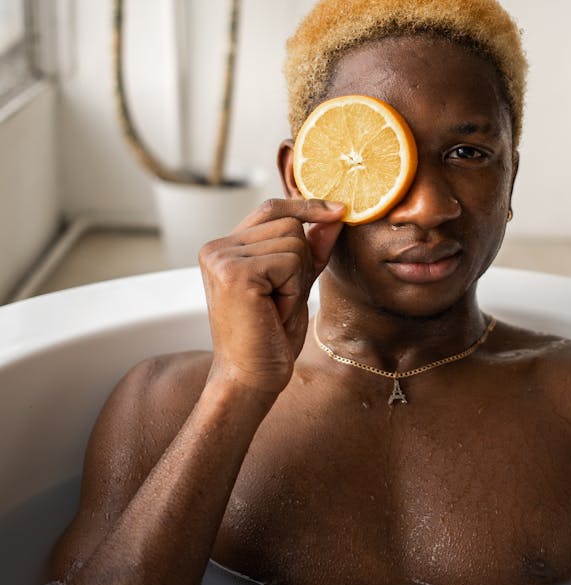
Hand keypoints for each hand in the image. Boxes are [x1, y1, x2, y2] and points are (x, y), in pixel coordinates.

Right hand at [199, 199, 344, 396]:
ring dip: (298, 279)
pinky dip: (293, 289)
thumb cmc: (271, 336)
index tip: (340, 210)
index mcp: (224, 247)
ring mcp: (222, 257)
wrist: (251, 378)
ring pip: (294, 240)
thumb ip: (312, 248)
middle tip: (283, 300)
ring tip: (276, 307)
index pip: (271, 208)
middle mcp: (217, 247)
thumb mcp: (296, 283)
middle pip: (289, 224)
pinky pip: (290, 260)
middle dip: (302, 263)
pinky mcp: (234, 272)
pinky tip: (275, 312)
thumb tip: (336, 213)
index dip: (306, 206)